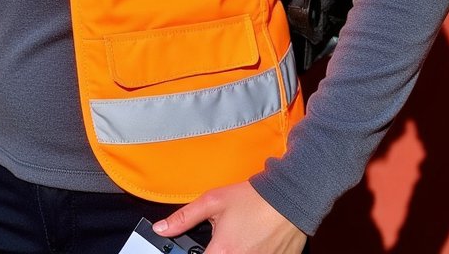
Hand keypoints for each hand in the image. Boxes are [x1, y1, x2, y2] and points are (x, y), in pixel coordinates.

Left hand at [153, 182, 306, 253]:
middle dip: (216, 251)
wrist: (288, 200)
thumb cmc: (251, 199)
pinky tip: (252, 242)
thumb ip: (184, 217)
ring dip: (234, 251)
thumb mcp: (213, 201)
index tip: (195, 250)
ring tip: (240, 237)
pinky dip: (251, 252)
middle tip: (220, 241)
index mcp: (222, 252)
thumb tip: (161, 228)